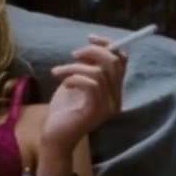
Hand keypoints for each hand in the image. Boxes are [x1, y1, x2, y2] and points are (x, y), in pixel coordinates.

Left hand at [42, 35, 127, 155]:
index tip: (89, 38)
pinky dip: (75, 78)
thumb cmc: (62, 111)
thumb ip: (87, 67)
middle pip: (114, 63)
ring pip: (99, 73)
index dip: (108, 45)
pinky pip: (91, 85)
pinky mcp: (96, 112)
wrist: (54, 137)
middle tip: (72, 55)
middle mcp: (116, 99)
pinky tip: (64, 84)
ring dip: (75, 67)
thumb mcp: (76, 83)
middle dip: (92, 51)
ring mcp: (108, 106)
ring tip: (58, 72)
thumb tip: (91, 45)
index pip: (121, 60)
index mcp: (114, 91)